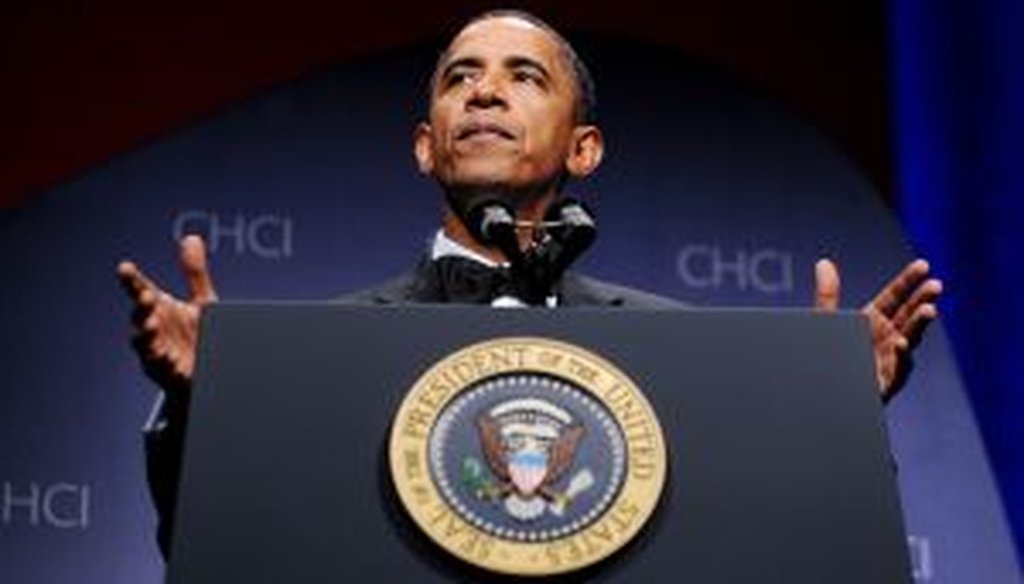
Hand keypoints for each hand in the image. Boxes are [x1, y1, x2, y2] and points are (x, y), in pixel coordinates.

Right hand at [117, 235, 217, 393]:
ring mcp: (158, 352)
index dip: (132, 280)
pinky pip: (163, 370)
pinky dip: (164, 364)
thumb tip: (191, 238)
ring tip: (152, 326)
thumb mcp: (203, 302)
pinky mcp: (169, 374)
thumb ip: (195, 274)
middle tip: (148, 298)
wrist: (207, 371)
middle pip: (140, 317)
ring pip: (145, 345)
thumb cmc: (199, 334)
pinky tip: (169, 358)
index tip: (125, 267)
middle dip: (142, 308)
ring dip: (146, 335)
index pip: (142, 291)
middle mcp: (154, 329)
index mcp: (161, 310)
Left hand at [815, 258, 941, 401]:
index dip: (908, 281)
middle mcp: (886, 339)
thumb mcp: (826, 323)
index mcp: (873, 321)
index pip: (895, 297)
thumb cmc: (826, 357)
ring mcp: (889, 361)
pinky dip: (900, 358)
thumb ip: (828, 295)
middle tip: (935, 286)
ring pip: (908, 342)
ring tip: (929, 310)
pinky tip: (901, 343)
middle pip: (907, 317)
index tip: (923, 264)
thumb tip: (824, 262)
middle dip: (922, 302)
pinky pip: (896, 371)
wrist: (819, 394)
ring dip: (918, 327)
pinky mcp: (884, 385)